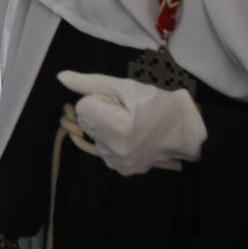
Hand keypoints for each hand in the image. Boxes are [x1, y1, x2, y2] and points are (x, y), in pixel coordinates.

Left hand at [57, 70, 206, 175]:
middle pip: (86, 121)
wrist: (185, 130)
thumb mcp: (125, 86)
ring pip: (93, 135)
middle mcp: (117, 152)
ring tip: (130, 123)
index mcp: (119, 130)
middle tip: (125, 111)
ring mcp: (120, 164)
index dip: (100, 98)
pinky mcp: (123, 170)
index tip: (120, 102)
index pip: (83, 107)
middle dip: (100, 111)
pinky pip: (103, 148)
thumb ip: (90, 83)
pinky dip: (112, 140)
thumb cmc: (157, 103)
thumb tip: (61, 78)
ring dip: (106, 126)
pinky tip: (130, 136)